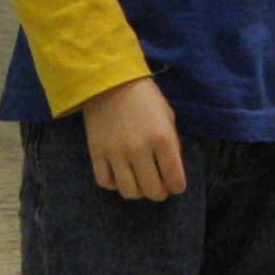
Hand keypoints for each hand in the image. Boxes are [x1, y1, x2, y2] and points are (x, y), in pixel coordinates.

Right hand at [81, 77, 185, 200]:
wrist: (110, 81)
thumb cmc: (145, 98)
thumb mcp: (168, 118)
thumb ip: (172, 146)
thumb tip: (171, 172)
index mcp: (163, 139)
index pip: (175, 180)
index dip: (178, 186)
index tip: (175, 184)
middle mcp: (139, 150)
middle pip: (153, 191)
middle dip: (160, 192)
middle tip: (159, 185)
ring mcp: (116, 153)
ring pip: (129, 192)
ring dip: (138, 191)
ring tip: (140, 182)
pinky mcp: (96, 153)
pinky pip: (105, 182)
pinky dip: (115, 184)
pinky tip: (121, 175)